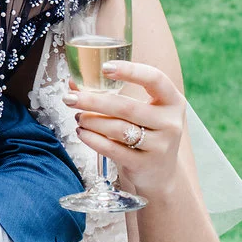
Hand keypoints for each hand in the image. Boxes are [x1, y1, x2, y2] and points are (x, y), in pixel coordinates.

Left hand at [65, 60, 185, 194]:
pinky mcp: (145, 164)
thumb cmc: (145, 132)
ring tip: (78, 117)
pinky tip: (82, 132)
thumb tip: (73, 83)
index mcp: (172, 101)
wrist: (160, 173)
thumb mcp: (138, 111)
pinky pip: (113, 149)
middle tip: (70, 98)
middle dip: (93, 101)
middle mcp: (170, 122)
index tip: (104, 67)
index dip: (130, 70)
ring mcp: (161, 146)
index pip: (155, 78)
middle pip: (127, 107)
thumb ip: (110, 94)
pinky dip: (92, 139)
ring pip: (118, 128)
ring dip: (91, 120)